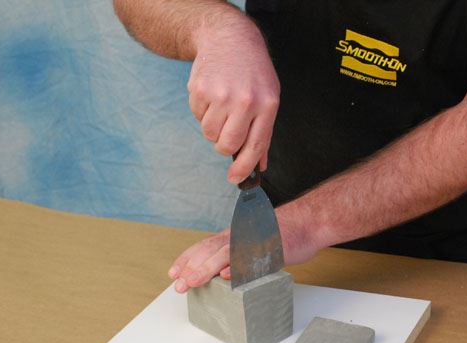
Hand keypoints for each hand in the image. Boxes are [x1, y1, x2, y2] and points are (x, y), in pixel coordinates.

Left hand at [168, 207, 321, 291]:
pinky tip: (226, 275)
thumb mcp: (254, 243)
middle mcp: (239, 236)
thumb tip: (221, 272)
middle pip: (209, 250)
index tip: (174, 272)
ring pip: (224, 254)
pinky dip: (236, 267)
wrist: (307, 223)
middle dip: (191, 268)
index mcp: (233, 235)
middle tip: (178, 285)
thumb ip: (237, 256)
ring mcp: (253, 241)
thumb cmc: (282, 235)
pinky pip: (250, 259)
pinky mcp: (268, 249)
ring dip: (206, 269)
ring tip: (193, 282)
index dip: (187, 259)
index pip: (204, 246)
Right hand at [188, 18, 279, 182]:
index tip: (235, 180)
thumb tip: (259, 165)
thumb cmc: (253, 73)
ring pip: (210, 134)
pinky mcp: (200, 89)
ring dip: (213, 128)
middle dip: (225, 147)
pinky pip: (197, 117)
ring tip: (222, 107)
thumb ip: (264, 133)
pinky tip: (213, 95)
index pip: (254, 146)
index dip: (243, 168)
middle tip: (227, 134)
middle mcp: (244, 101)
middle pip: (227, 146)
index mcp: (266, 105)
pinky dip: (203, 112)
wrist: (229, 39)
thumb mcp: (269, 99)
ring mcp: (220, 95)